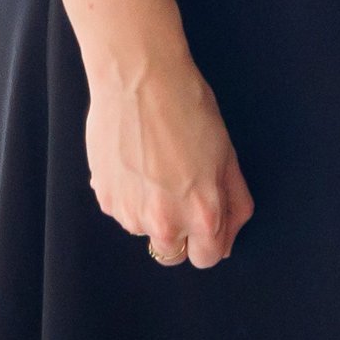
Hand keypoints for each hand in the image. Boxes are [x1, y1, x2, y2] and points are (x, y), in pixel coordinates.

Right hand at [83, 48, 252, 267]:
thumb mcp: (228, 156)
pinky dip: (130, 196)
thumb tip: (228, 236)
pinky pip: (124, 211)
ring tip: (158, 168)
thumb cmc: (189, 110)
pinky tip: (137, 162)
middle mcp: (164, 223)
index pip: (207, 258)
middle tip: (183, 192)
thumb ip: (233, 203)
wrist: (139, 80)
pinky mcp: (105, 199)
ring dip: (153, 212)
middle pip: (173, 254)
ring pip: (146, 231)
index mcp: (202, 214)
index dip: (211, 241)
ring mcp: (130, 213)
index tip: (209, 220)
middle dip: (181, 232)